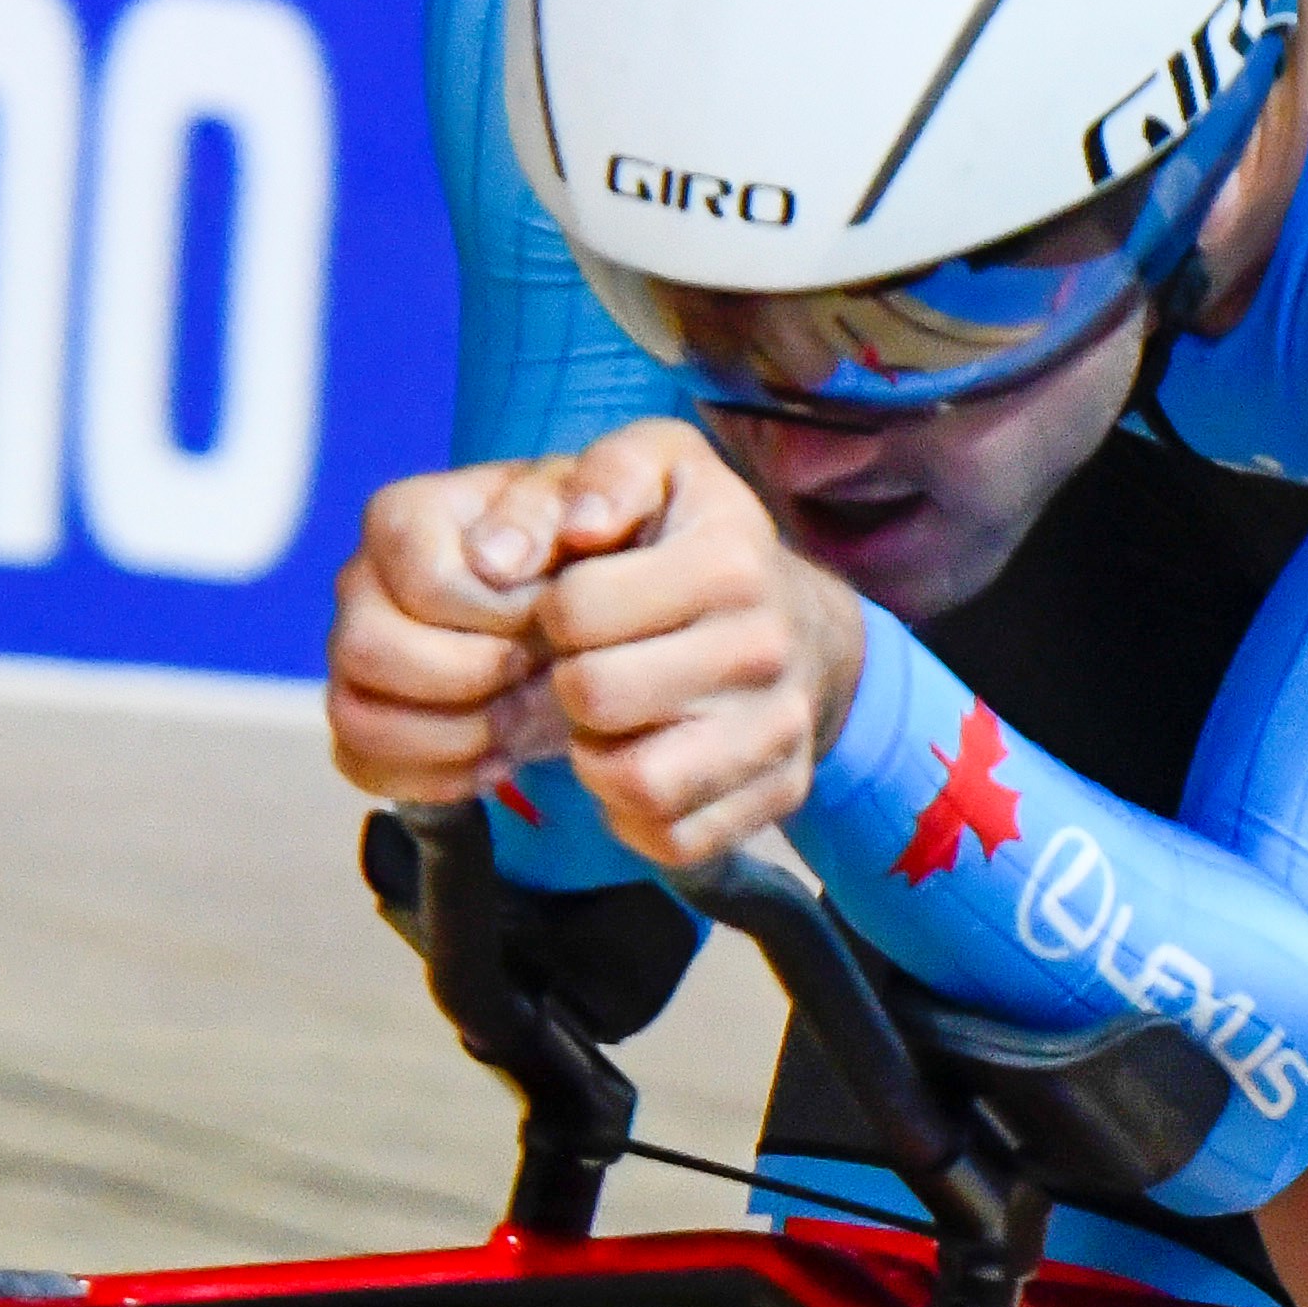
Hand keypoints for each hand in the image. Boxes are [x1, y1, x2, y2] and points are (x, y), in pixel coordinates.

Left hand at [514, 416, 860, 872]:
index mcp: (731, 558)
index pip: (577, 609)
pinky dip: (634, 815)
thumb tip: (505, 556)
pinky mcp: (778, 797)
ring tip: (604, 722)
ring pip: (638, 783)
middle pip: (597, 696)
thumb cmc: (697, 541)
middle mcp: (767, 647)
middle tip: (584, 665)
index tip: (572, 604)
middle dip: (568, 683)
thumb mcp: (656, 467)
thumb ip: (591, 478)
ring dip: (596, 757)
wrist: (802, 625)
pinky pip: (673, 839)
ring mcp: (779, 731)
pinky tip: (637, 763)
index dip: (551, 611)